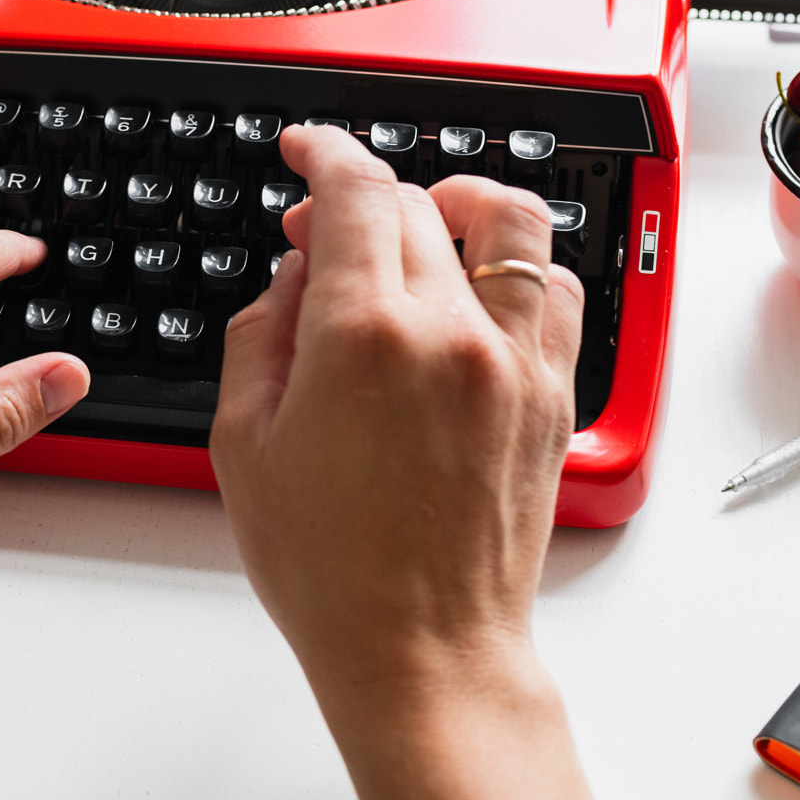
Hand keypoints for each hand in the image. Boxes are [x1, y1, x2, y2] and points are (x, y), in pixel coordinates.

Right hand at [211, 125, 589, 799]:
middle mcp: (450, 331)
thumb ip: (261, 333)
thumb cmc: (332, 570)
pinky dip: (517, 263)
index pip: (354, 190)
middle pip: (417, 201)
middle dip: (361, 195)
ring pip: (508, 221)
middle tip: (319, 229)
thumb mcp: (243, 443)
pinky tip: (478, 286)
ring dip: (456, 203)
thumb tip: (292, 275)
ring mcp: (514, 359)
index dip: (324, 151)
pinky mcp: (552, 393)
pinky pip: (556, 286)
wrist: (423, 650)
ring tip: (422, 225)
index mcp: (362, 334)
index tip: (307, 149)